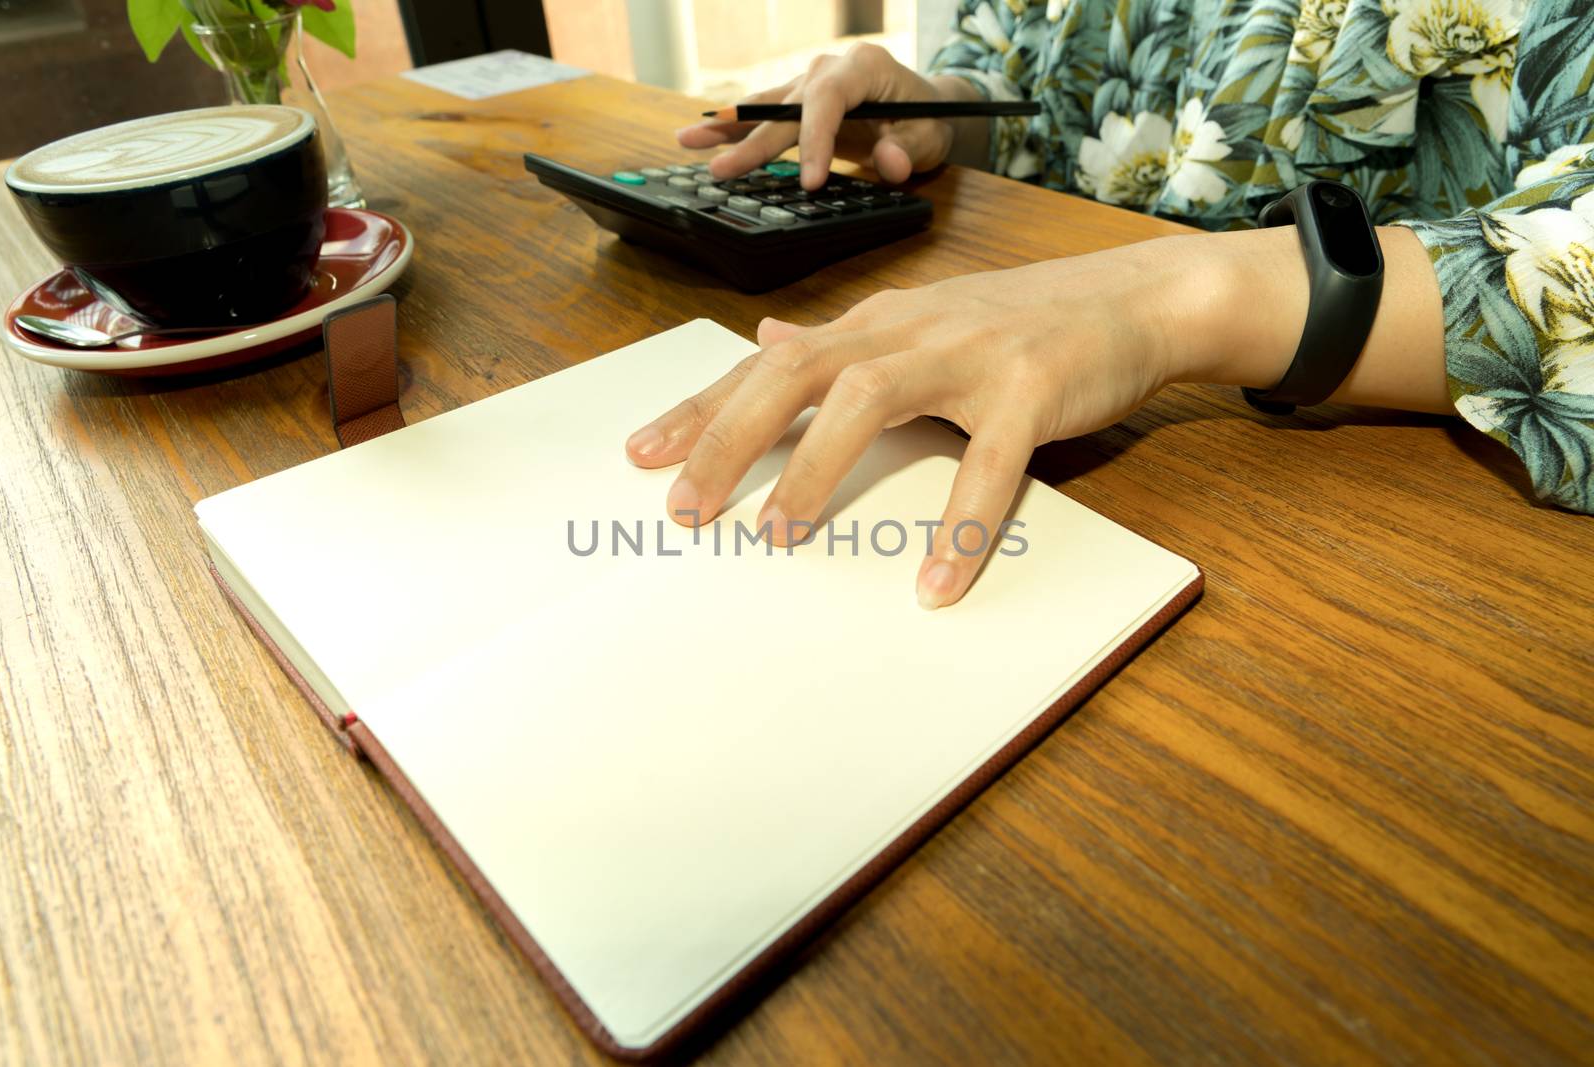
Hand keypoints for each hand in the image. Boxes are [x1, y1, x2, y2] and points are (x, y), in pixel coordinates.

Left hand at [624, 238, 1222, 608]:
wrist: (1137, 297)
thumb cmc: (1025, 323)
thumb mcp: (922, 321)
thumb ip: (845, 341)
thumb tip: (766, 339)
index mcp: (878, 322)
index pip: (769, 362)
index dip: (704, 408)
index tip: (642, 457)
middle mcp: (910, 328)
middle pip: (795, 370)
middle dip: (731, 436)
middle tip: (685, 506)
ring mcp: (971, 354)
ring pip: (869, 397)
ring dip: (816, 466)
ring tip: (778, 534)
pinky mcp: (1033, 389)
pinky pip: (990, 465)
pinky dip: (961, 527)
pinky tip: (936, 584)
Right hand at [676, 42, 973, 189]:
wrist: (926, 107)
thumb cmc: (928, 120)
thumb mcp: (929, 137)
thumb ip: (909, 151)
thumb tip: (890, 164)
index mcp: (864, 67)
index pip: (829, 101)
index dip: (816, 141)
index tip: (811, 182)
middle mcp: (830, 67)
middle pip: (786, 106)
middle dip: (753, 142)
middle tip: (722, 171)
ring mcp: (811, 80)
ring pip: (765, 105)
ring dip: (727, 126)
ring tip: (687, 141)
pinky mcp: (799, 98)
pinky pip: (764, 111)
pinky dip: (735, 126)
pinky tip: (703, 137)